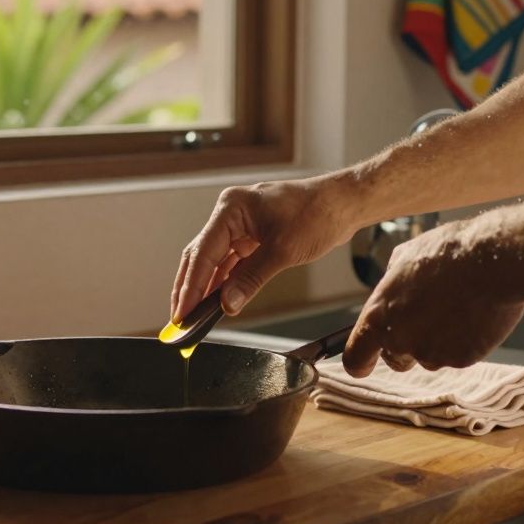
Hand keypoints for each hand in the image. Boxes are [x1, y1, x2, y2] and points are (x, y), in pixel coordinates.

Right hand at [171, 176, 359, 320]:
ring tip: (193, 314)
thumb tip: (227, 304)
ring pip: (213, 260)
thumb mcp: (282, 251)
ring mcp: (240, 225)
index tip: (182, 312)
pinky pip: (230, 261)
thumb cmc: (318, 213)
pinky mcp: (252, 236)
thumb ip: (250, 279)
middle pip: (200, 256)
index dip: (190, 286)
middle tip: (179, 320)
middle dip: (189, 288)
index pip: (202, 252)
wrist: (344, 203)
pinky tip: (216, 300)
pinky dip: (223, 281)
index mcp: (231, 209)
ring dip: (204, 287)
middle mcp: (230, 214)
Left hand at [343, 220, 523, 376]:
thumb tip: (392, 290)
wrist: (495, 261)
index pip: (355, 356)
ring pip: (429, 357)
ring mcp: (431, 353)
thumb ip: (391, 284)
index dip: (360, 361)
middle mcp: (400, 340)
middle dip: (405, 347)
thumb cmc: (448, 252)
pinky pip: (457, 355)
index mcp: (379, 316)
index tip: (365, 364)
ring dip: (438, 341)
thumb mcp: (405, 257)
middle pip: (395, 359)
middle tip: (427, 319)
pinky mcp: (461, 360)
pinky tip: (473, 316)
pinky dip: (463, 342)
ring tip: (456, 308)